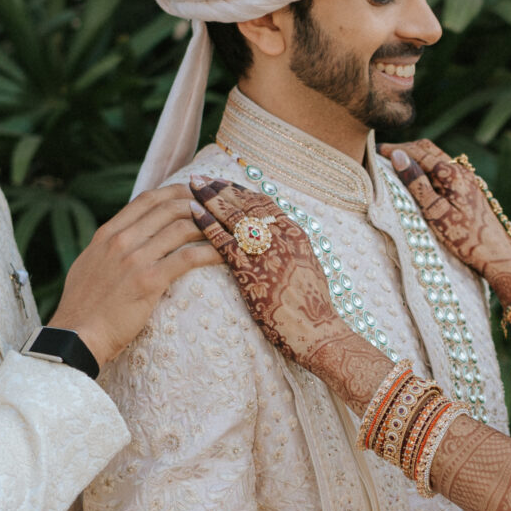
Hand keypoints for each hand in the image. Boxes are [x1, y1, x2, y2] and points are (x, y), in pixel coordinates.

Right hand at [48, 184, 221, 364]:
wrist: (75, 336)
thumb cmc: (83, 308)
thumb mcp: (90, 266)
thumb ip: (109, 249)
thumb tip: (125, 239)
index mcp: (107, 234)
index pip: (147, 200)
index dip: (175, 191)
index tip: (195, 192)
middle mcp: (121, 240)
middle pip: (169, 208)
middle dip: (199, 204)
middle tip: (219, 210)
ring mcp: (135, 259)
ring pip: (182, 228)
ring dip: (210, 227)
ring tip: (227, 231)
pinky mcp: (149, 281)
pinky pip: (188, 258)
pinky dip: (211, 252)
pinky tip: (226, 254)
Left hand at [188, 177, 379, 394]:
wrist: (318, 332)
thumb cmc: (312, 309)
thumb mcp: (306, 271)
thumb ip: (291, 254)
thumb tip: (279, 247)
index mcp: (295, 235)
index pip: (264, 204)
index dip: (240, 191)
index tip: (222, 182)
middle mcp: (282, 237)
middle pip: (246, 204)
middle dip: (221, 189)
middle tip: (199, 177)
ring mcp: (267, 251)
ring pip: (234, 216)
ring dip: (210, 199)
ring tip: (191, 187)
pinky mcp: (252, 270)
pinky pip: (224, 241)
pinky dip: (207, 224)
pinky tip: (193, 214)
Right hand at [384, 141, 510, 303]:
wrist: (496, 253)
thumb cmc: (465, 238)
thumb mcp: (435, 212)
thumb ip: (416, 183)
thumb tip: (398, 156)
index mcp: (452, 173)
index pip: (418, 151)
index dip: (396, 149)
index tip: (377, 150)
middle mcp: (461, 171)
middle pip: (428, 149)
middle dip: (405, 149)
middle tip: (384, 155)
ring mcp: (467, 179)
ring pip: (437, 159)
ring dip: (417, 158)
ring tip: (398, 165)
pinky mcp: (469, 189)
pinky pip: (444, 170)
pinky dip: (427, 168)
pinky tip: (420, 180)